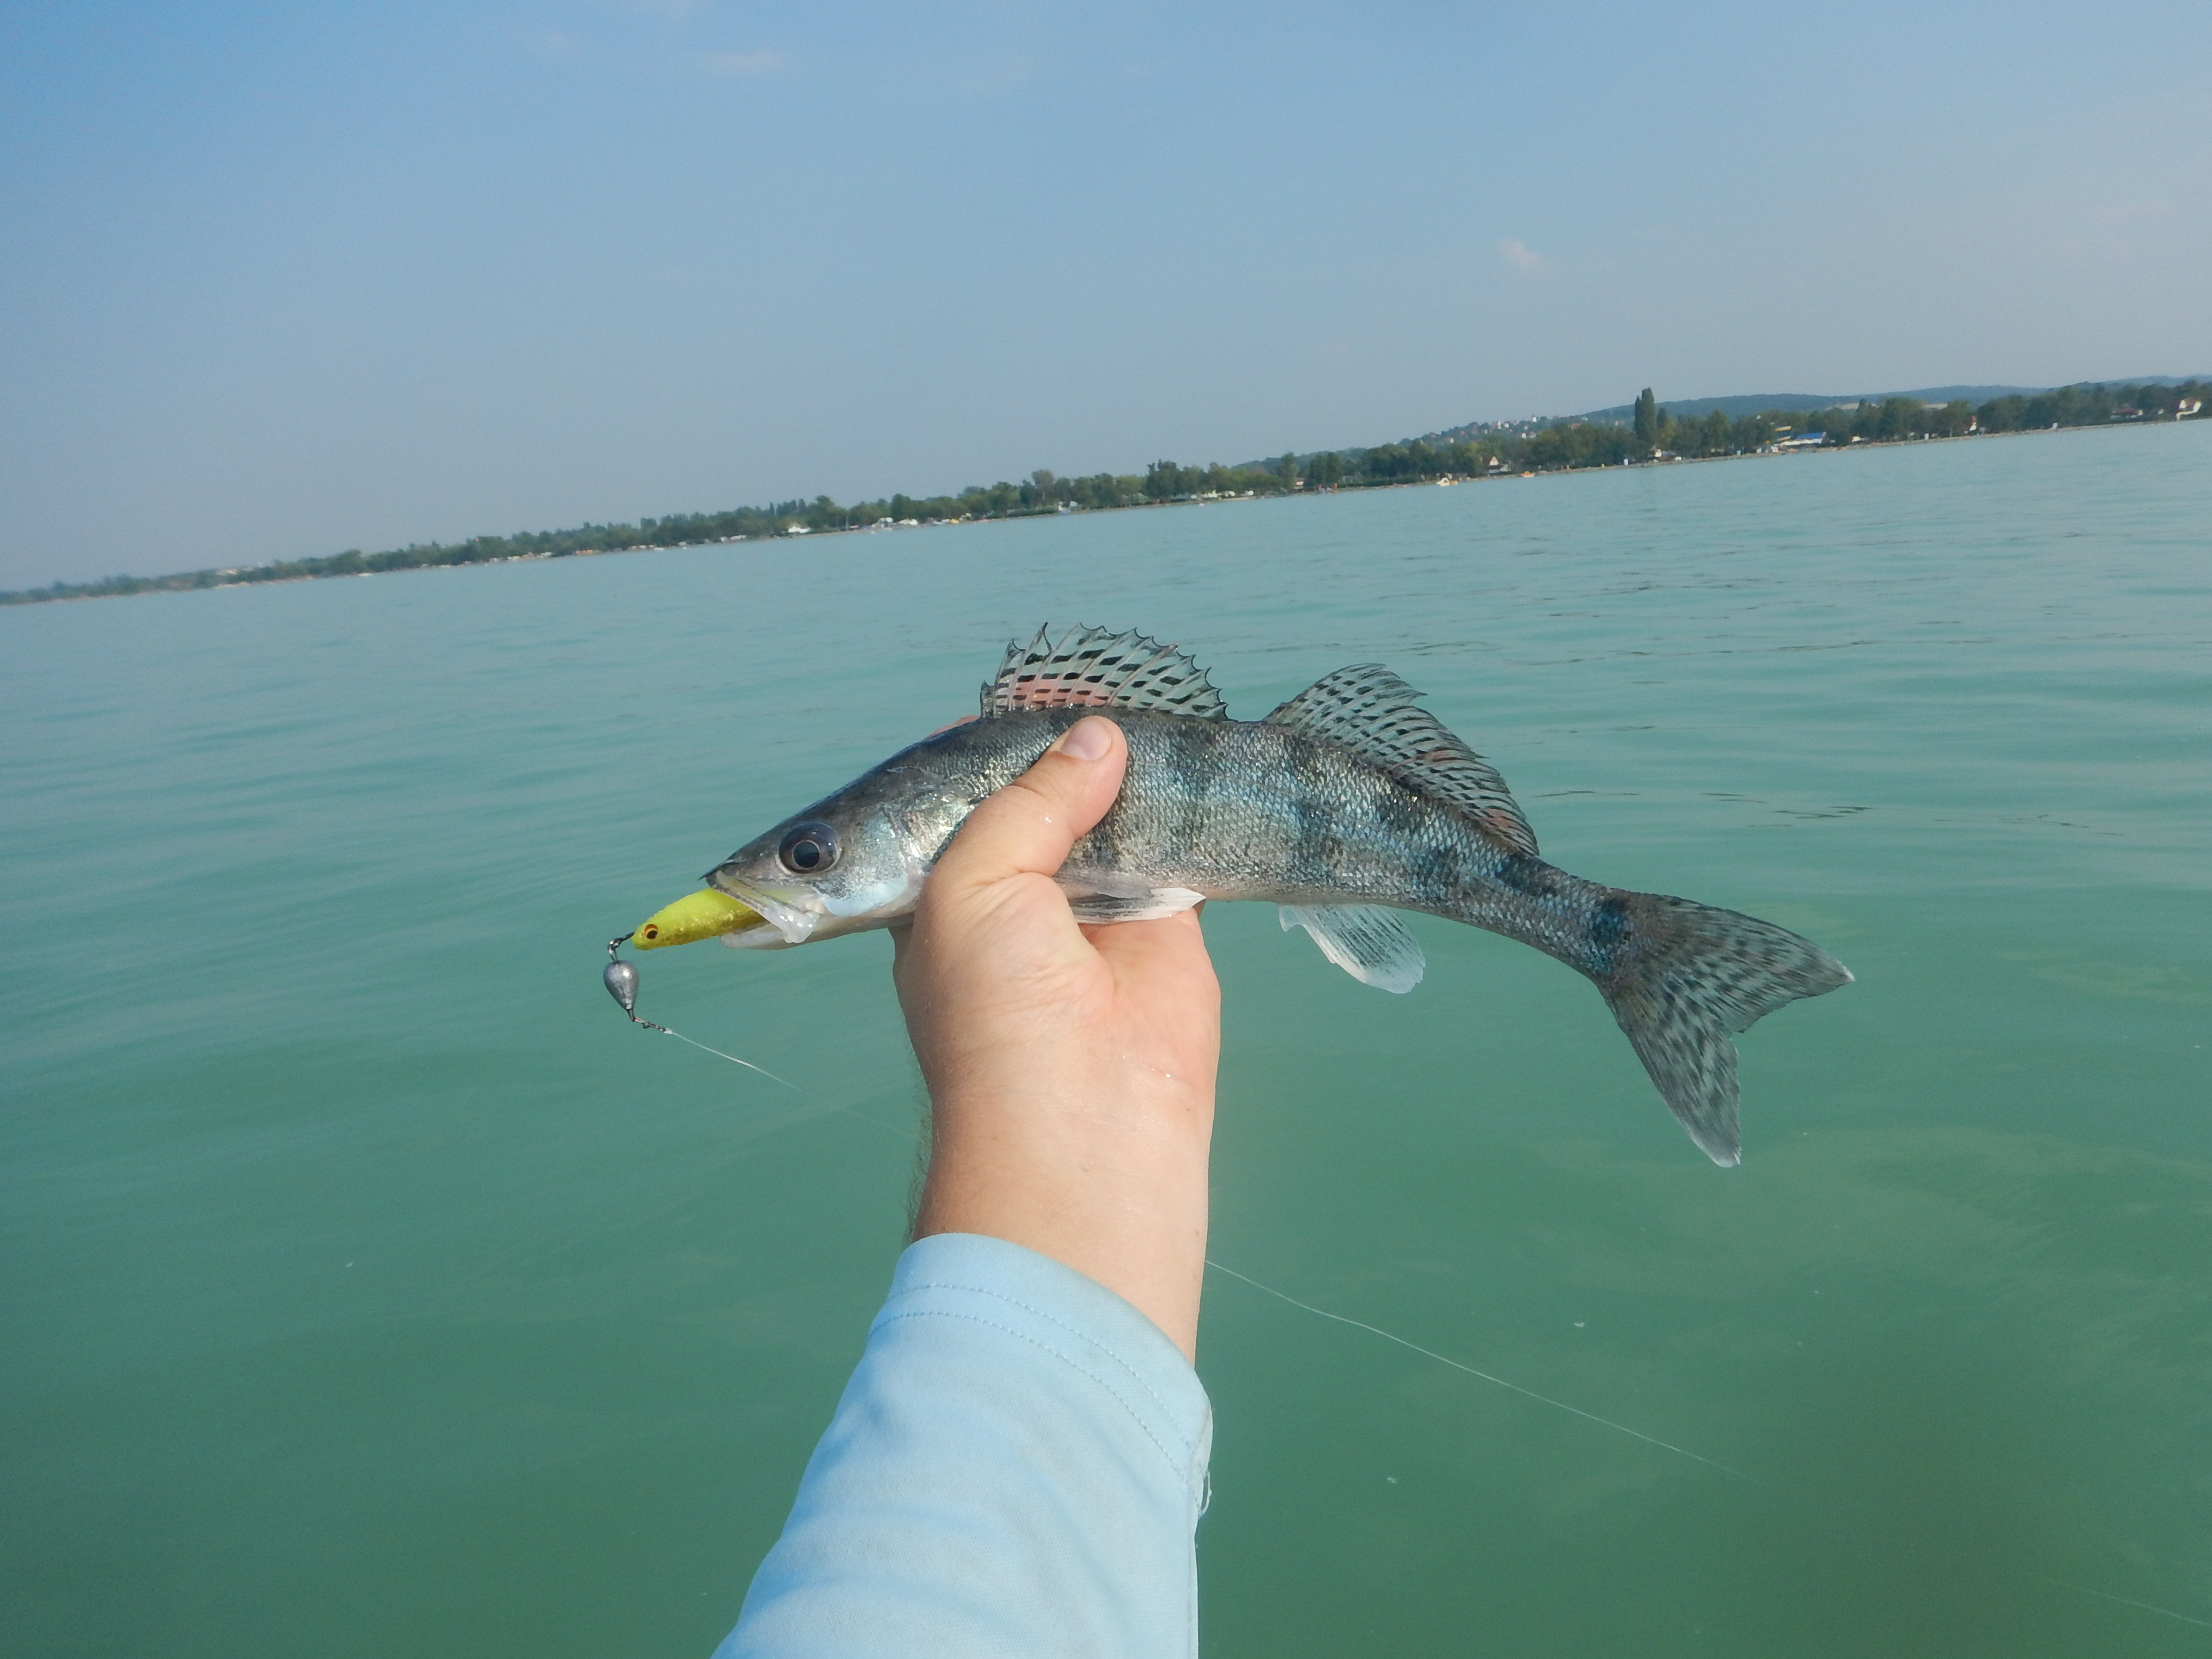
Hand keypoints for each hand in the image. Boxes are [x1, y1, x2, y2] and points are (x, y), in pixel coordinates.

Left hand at [892, 714, 1220, 1359]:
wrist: (1086, 1122)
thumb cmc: (995, 1011)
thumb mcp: (974, 881)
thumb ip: (1030, 798)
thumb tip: (1096, 736)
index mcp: (941, 894)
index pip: (957, 801)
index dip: (985, 748)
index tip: (1023, 693)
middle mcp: (1015, 900)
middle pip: (1038, 799)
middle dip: (1061, 749)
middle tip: (1092, 685)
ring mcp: (1094, 910)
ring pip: (1110, 815)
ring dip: (1125, 769)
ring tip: (1142, 704)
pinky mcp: (1167, 923)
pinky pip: (1176, 846)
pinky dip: (1184, 805)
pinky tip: (1186, 753)